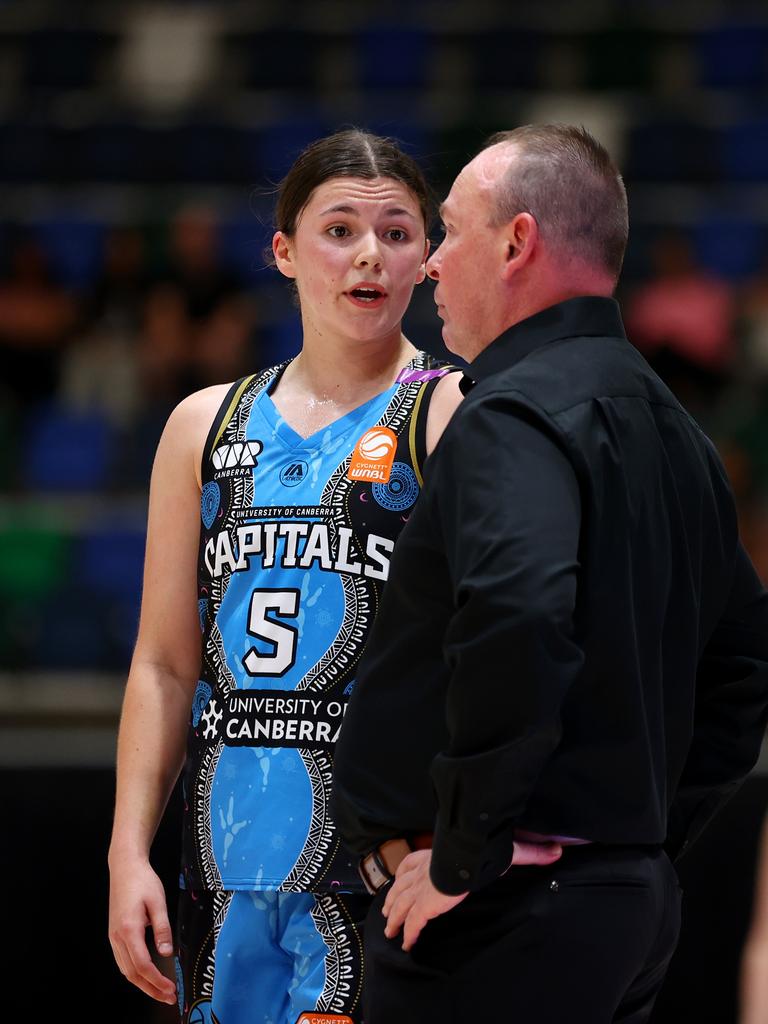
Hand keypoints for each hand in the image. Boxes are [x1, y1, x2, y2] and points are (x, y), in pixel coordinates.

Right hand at [108, 857, 176, 1004]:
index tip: (171, 989)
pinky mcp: (114, 934)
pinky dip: (134, 973)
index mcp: (129, 930)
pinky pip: (123, 961)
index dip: (156, 981)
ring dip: (142, 983)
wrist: (124, 867)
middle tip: (169, 997)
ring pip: (125, 970)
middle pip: (132, 973)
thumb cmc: (143, 881)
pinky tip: (146, 975)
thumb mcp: (158, 901)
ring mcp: (113, 936)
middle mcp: (117, 937)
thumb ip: (162, 928)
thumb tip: (167, 954)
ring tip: (160, 991)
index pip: (142, 965)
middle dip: (151, 989)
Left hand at [381, 839, 562, 951]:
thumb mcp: (506, 850)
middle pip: (400, 886)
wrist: (467, 854)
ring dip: (393, 915)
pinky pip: (412, 924)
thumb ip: (530, 853)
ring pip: (400, 905)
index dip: (406, 872)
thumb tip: (556, 850)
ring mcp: (421, 890)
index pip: (414, 862)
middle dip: (393, 898)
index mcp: (435, 856)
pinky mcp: (424, 907)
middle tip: (387, 910)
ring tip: (389, 927)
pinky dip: (408, 934)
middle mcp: (423, 872)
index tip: (399, 879)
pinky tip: (406, 944)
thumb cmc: (482, 849)